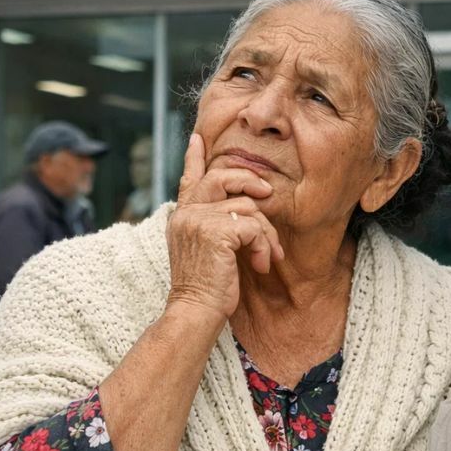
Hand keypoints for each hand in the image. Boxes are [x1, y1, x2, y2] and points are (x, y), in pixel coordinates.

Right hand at [165, 133, 283, 319]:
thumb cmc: (207, 286)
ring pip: (249, 207)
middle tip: (268, 193)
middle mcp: (186, 213)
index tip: (197, 138)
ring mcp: (198, 221)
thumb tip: (242, 204)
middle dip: (250, 181)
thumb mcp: (206, 248)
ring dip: (266, 234)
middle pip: (223, 177)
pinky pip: (254, 227)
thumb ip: (214, 222)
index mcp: (182, 216)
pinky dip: (264, 246)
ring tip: (266, 256)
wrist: (195, 311)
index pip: (188, 178)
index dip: (194, 157)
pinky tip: (261, 264)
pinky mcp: (215, 232)